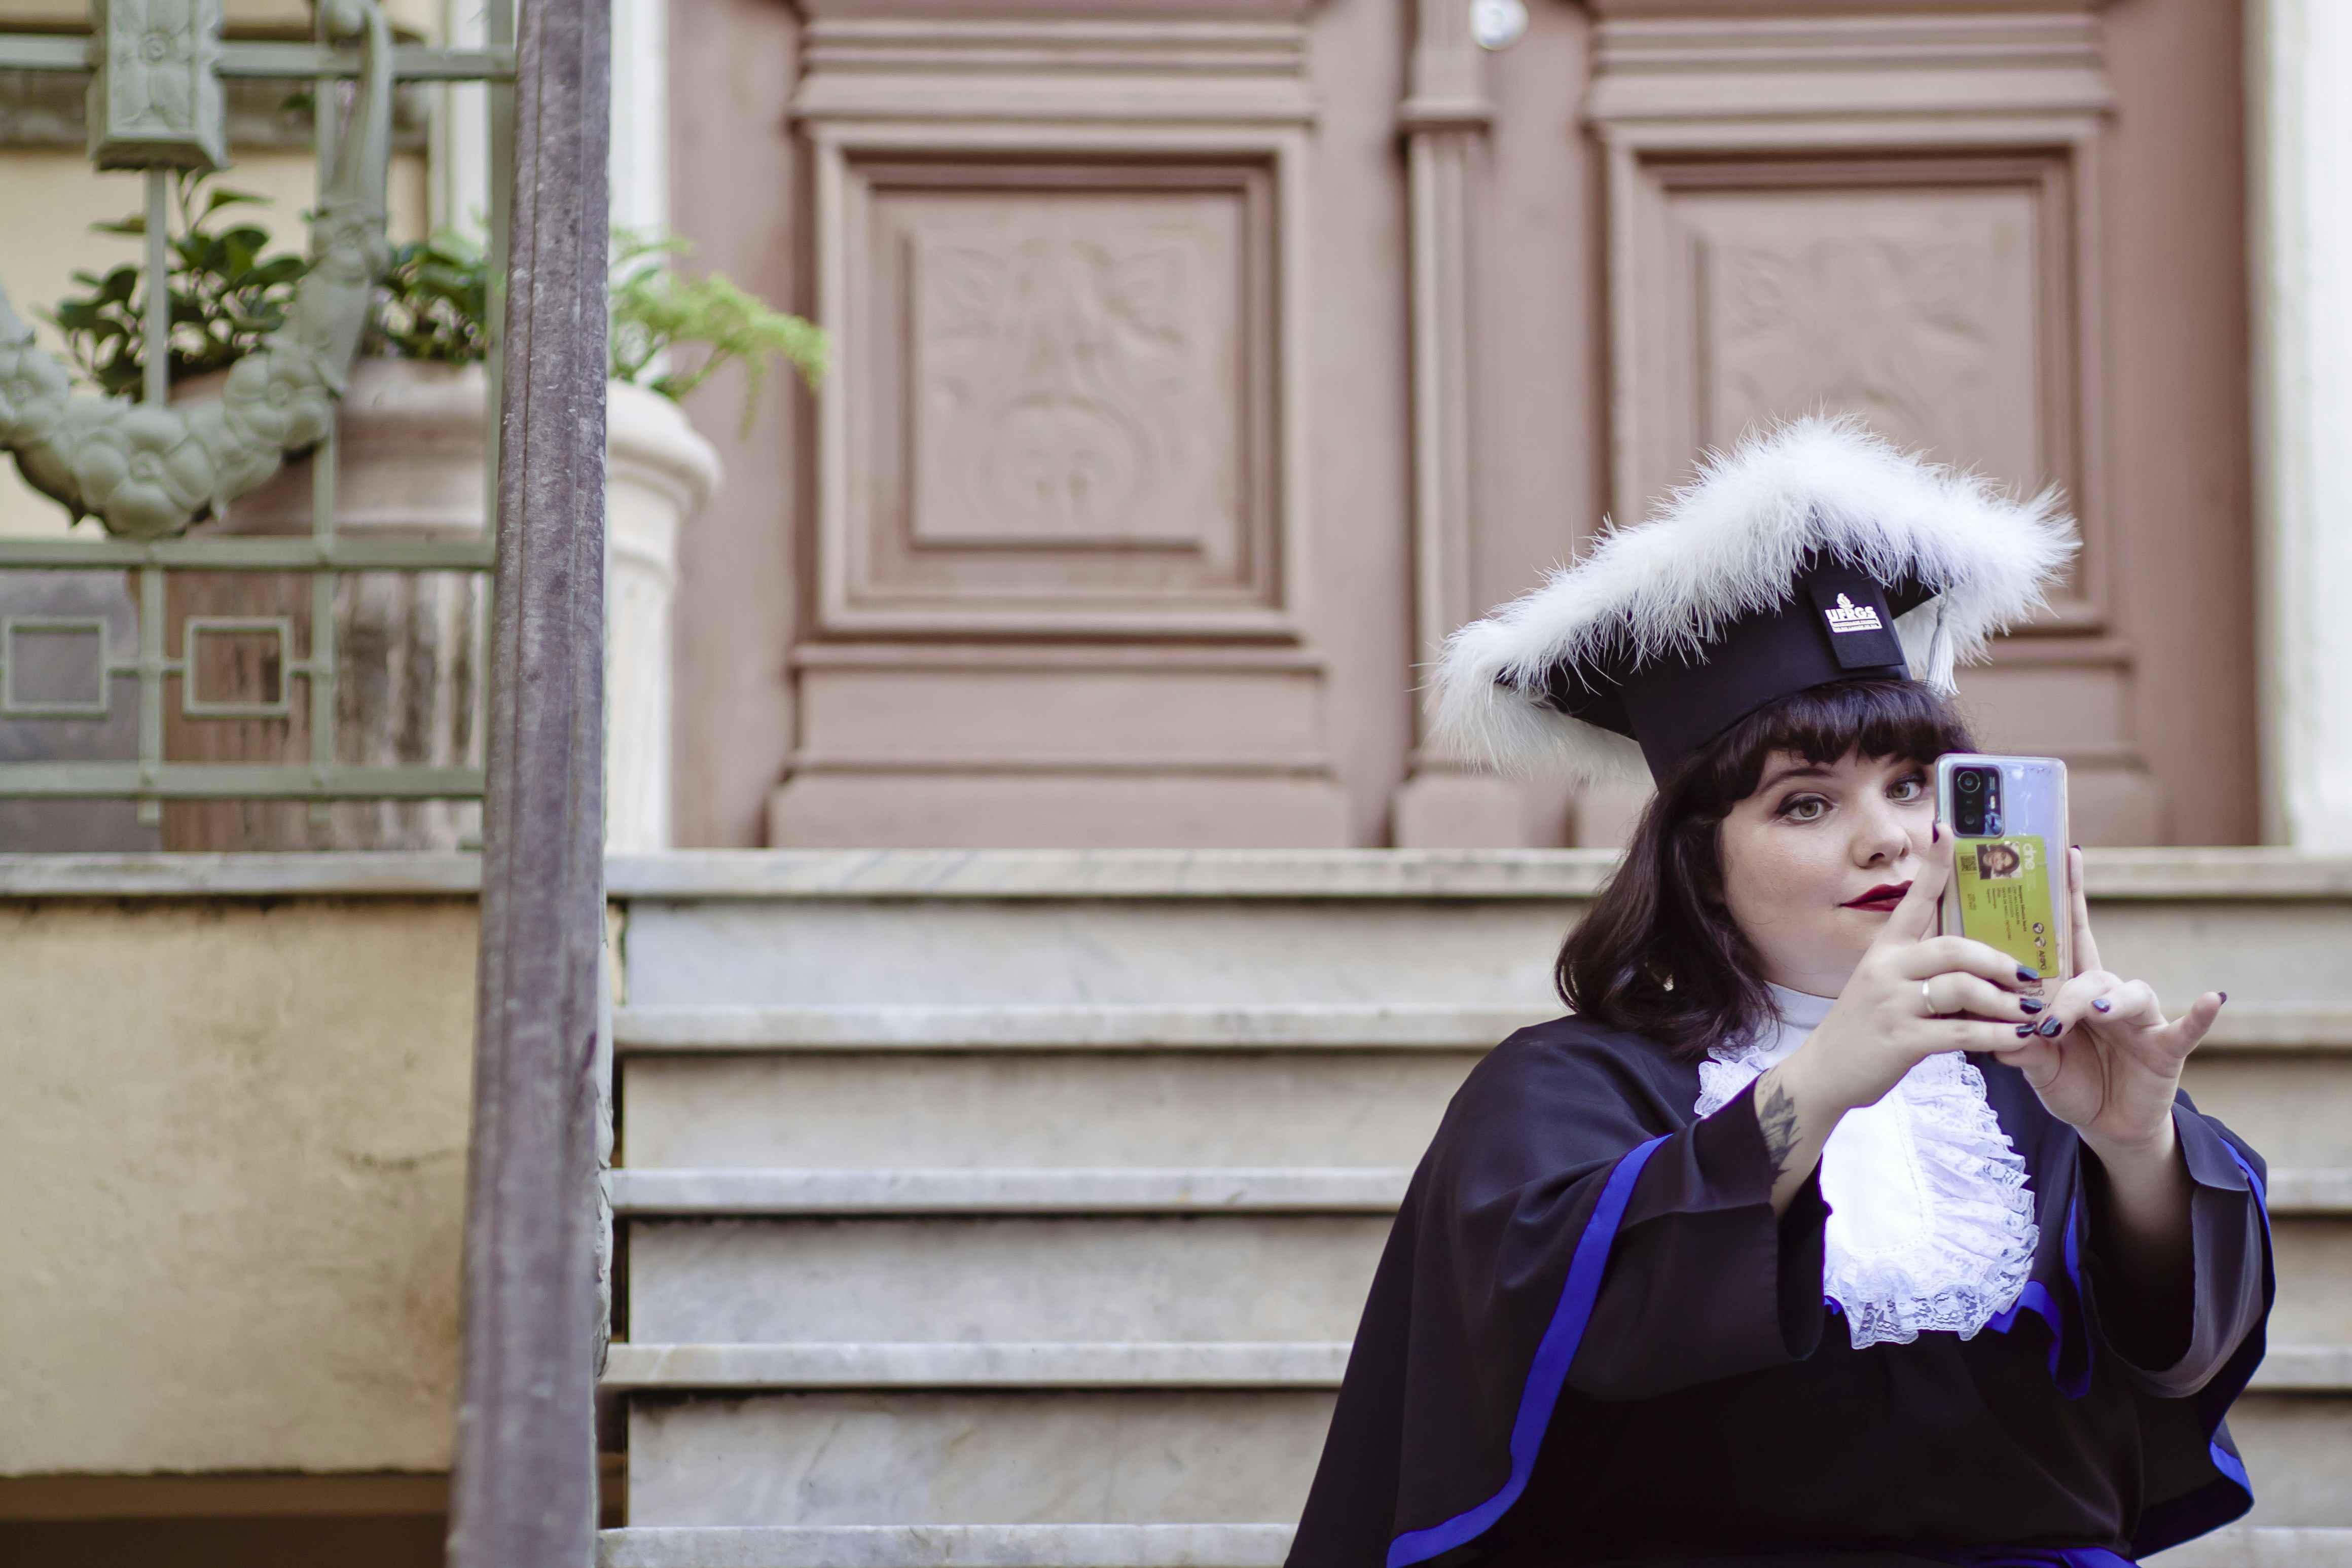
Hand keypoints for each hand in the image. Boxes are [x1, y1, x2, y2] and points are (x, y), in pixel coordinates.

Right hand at [1759, 831, 2045, 1212]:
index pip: (1914, 899)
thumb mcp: (1883, 986)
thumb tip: (1973, 960)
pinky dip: (1995, 1036)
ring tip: (2032, 1012)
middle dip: (1998, 959)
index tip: (1949, 828)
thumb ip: (1921, 969)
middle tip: (2030, 974)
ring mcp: (1891, 1004)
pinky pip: (1959, 1033)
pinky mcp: (1900, 1040)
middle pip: (1953, 947)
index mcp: (1885, 950)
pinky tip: (2018, 1040)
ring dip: (2004, 1001)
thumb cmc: (1864, 1027)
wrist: (1822, 1072)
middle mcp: (1886, 968)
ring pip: (1960, 988)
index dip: (1934, 865)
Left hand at [1993, 846, 2224, 1157]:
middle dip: (2067, 996)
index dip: (2071, 897)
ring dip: (2111, 1002)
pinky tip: (2213, 999)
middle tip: (2045, 1025)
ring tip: (2096, 1012)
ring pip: (2130, 993)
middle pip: (2091, 975)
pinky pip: (2187, 1028)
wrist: (2105, 1125)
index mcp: (2074, 992)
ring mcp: (2141, 1021)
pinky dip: (2200, 1015)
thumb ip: (2020, 1050)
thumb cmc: (2070, 1082)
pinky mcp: (2166, 1049)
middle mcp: (2109, 997)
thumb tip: (1996, 1040)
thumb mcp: (2037, 1066)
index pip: (2071, 936)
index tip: (2065, 854)